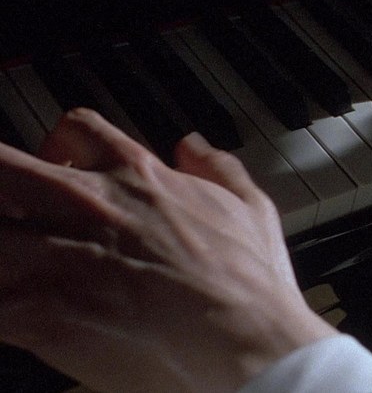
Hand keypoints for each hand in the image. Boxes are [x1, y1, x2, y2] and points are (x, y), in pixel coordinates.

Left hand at [0, 109, 336, 392]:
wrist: (244, 339)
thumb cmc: (250, 284)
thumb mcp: (252, 207)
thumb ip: (218, 166)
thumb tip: (193, 145)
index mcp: (138, 175)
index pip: (75, 128)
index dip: (60, 144)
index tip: (62, 164)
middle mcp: (88, 204)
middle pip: (1, 165)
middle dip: (2, 180)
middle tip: (14, 207)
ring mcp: (56, 254)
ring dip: (0, 243)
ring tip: (17, 262)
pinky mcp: (36, 310)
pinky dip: (0, 301)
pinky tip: (18, 309)